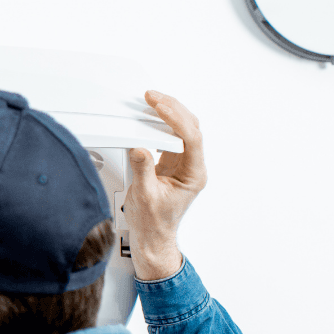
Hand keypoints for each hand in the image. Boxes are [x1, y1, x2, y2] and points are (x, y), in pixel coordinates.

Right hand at [124, 91, 205, 280]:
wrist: (152, 237)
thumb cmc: (153, 223)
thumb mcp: (144, 196)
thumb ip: (143, 170)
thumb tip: (140, 148)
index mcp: (193, 175)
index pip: (191, 138)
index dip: (176, 119)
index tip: (160, 106)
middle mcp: (192, 167)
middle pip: (190, 128)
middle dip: (173, 108)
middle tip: (154, 97)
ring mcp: (183, 164)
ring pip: (182, 129)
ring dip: (169, 113)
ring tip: (152, 101)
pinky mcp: (171, 163)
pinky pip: (170, 136)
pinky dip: (161, 124)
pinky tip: (151, 118)